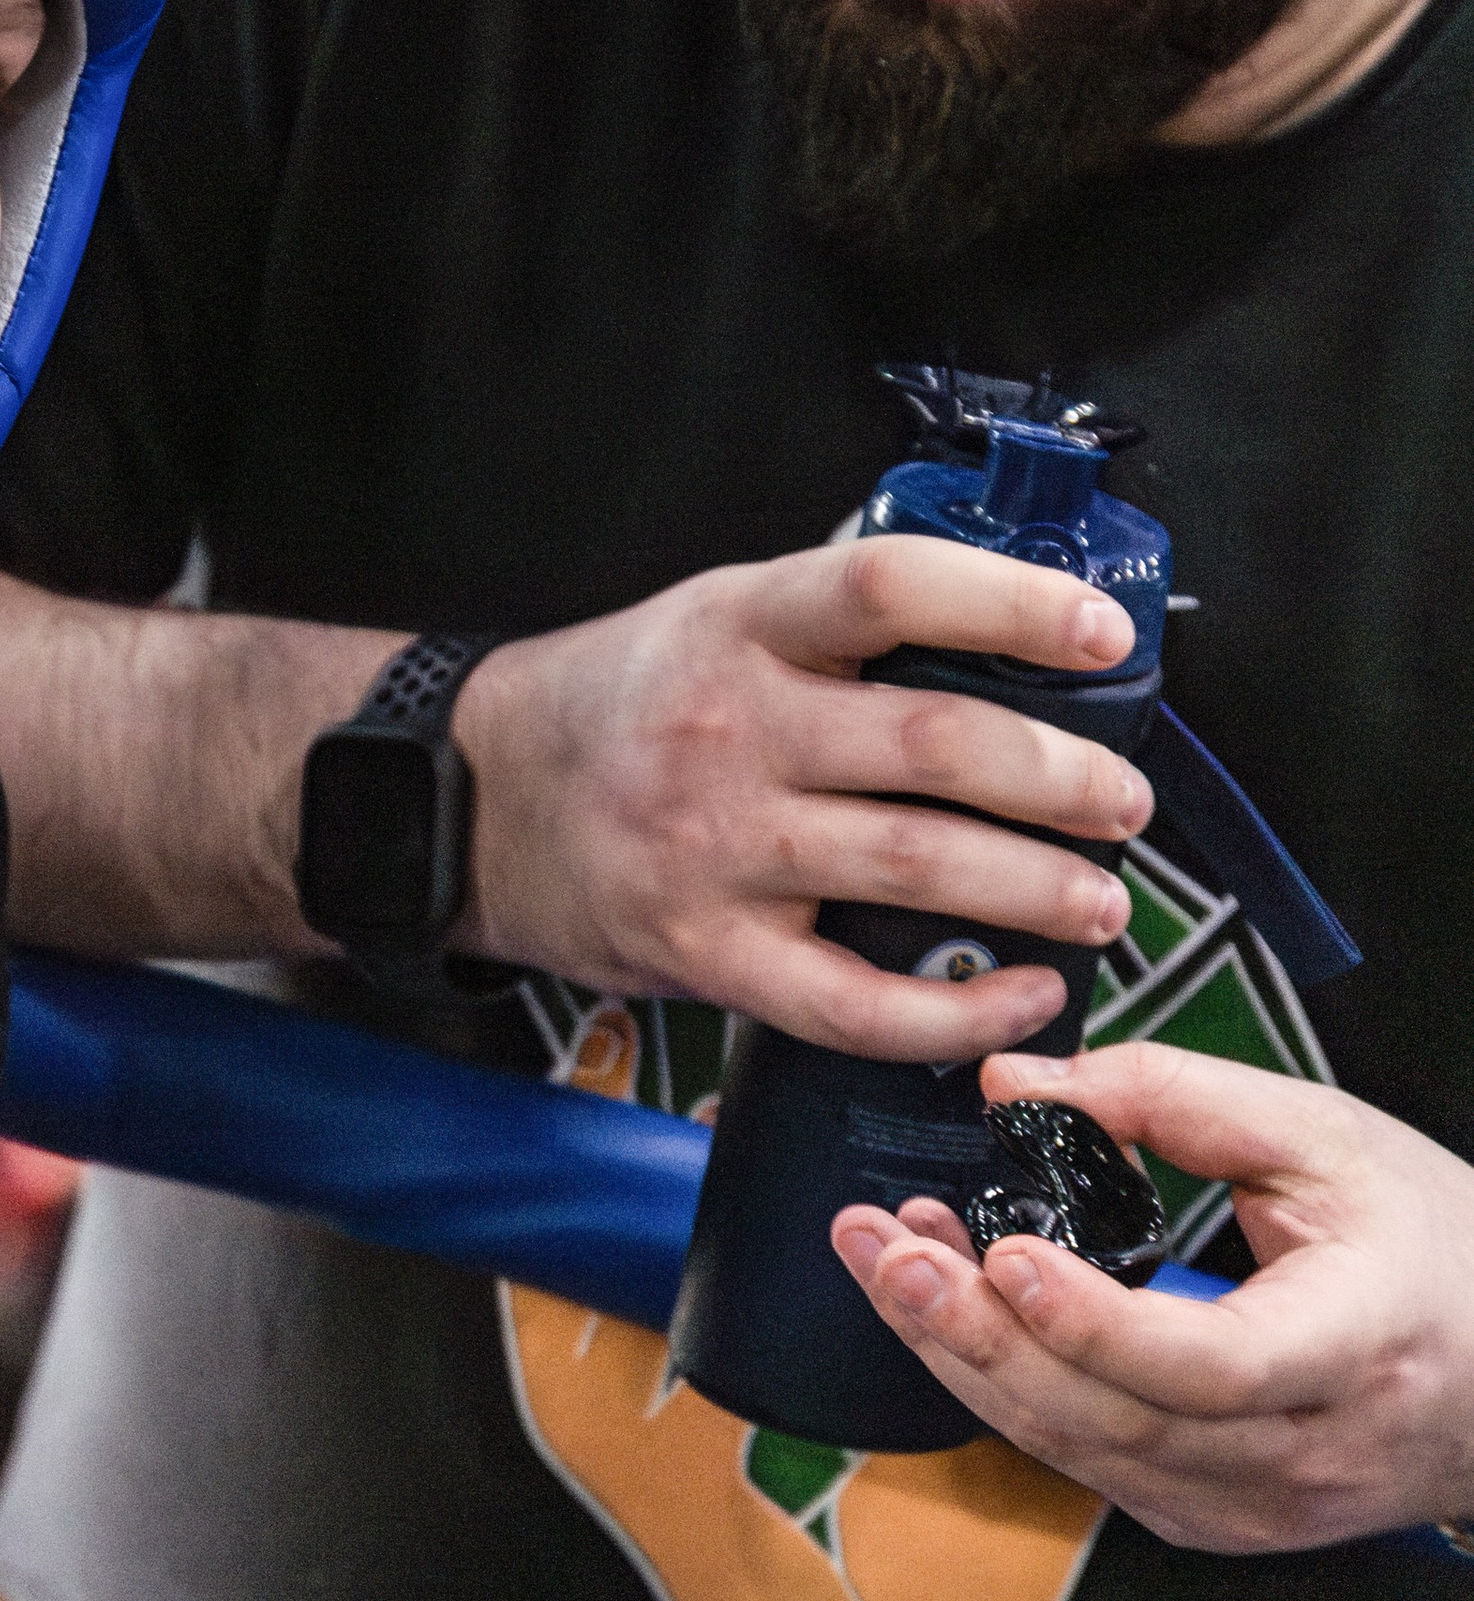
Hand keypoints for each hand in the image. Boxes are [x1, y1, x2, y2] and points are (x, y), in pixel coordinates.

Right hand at [450, 537, 1149, 1058]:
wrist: (478, 801)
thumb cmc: (620, 706)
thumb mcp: (713, 615)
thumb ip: (835, 625)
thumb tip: (1007, 635)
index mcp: (740, 624)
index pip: (888, 589)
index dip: (1007, 603)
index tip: (1097, 630)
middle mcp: (730, 728)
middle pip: (931, 743)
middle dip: (1059, 778)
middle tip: (1122, 801)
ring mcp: (715, 845)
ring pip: (913, 867)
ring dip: (1035, 888)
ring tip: (1100, 899)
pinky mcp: (706, 949)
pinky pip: (854, 1001)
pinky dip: (956, 1011)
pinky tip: (1018, 995)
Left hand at [831, 1043, 1473, 1548]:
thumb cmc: (1426, 1245)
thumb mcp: (1324, 1136)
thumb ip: (1170, 1095)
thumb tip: (1016, 1084)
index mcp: (1355, 1346)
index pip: (1214, 1367)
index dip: (1096, 1323)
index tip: (1007, 1253)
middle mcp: (1304, 1450)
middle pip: (1118, 1419)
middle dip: (979, 1333)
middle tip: (889, 1247)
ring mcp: (1257, 1505)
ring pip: (1083, 1452)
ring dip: (966, 1356)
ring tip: (889, 1259)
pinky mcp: (1214, 1517)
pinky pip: (1090, 1463)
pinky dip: (1009, 1389)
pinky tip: (952, 1314)